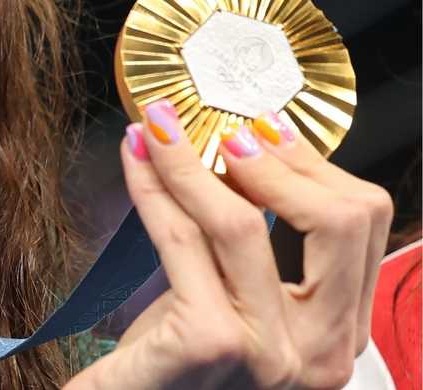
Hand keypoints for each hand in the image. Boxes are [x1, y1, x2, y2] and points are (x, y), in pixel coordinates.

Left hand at [67, 100, 392, 389]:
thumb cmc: (172, 366)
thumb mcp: (232, 303)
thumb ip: (252, 249)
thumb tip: (243, 147)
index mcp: (336, 336)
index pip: (360, 228)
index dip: (311, 165)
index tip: (261, 129)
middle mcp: (320, 353)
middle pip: (334, 220)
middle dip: (274, 158)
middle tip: (217, 128)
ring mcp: (270, 353)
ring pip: (243, 223)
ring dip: (190, 162)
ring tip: (157, 128)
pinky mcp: (211, 343)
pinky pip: (182, 239)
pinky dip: (152, 188)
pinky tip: (134, 160)